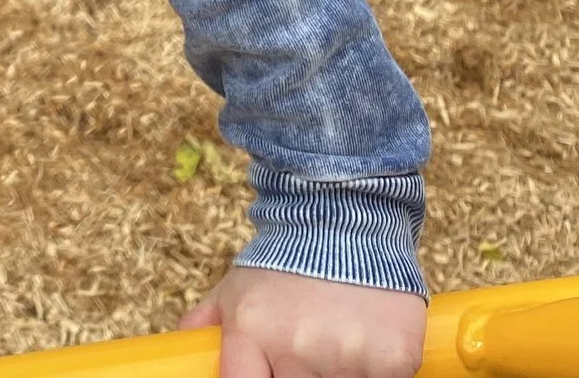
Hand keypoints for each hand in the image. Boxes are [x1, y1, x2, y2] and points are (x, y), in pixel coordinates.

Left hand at [179, 268, 425, 377]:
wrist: (346, 216)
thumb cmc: (286, 260)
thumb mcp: (236, 286)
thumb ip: (207, 322)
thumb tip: (185, 347)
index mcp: (252, 333)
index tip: (265, 374)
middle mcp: (296, 348)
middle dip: (298, 376)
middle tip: (304, 359)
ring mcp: (347, 357)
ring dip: (339, 373)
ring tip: (335, 345)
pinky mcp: (393, 360)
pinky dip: (378, 373)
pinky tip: (368, 346)